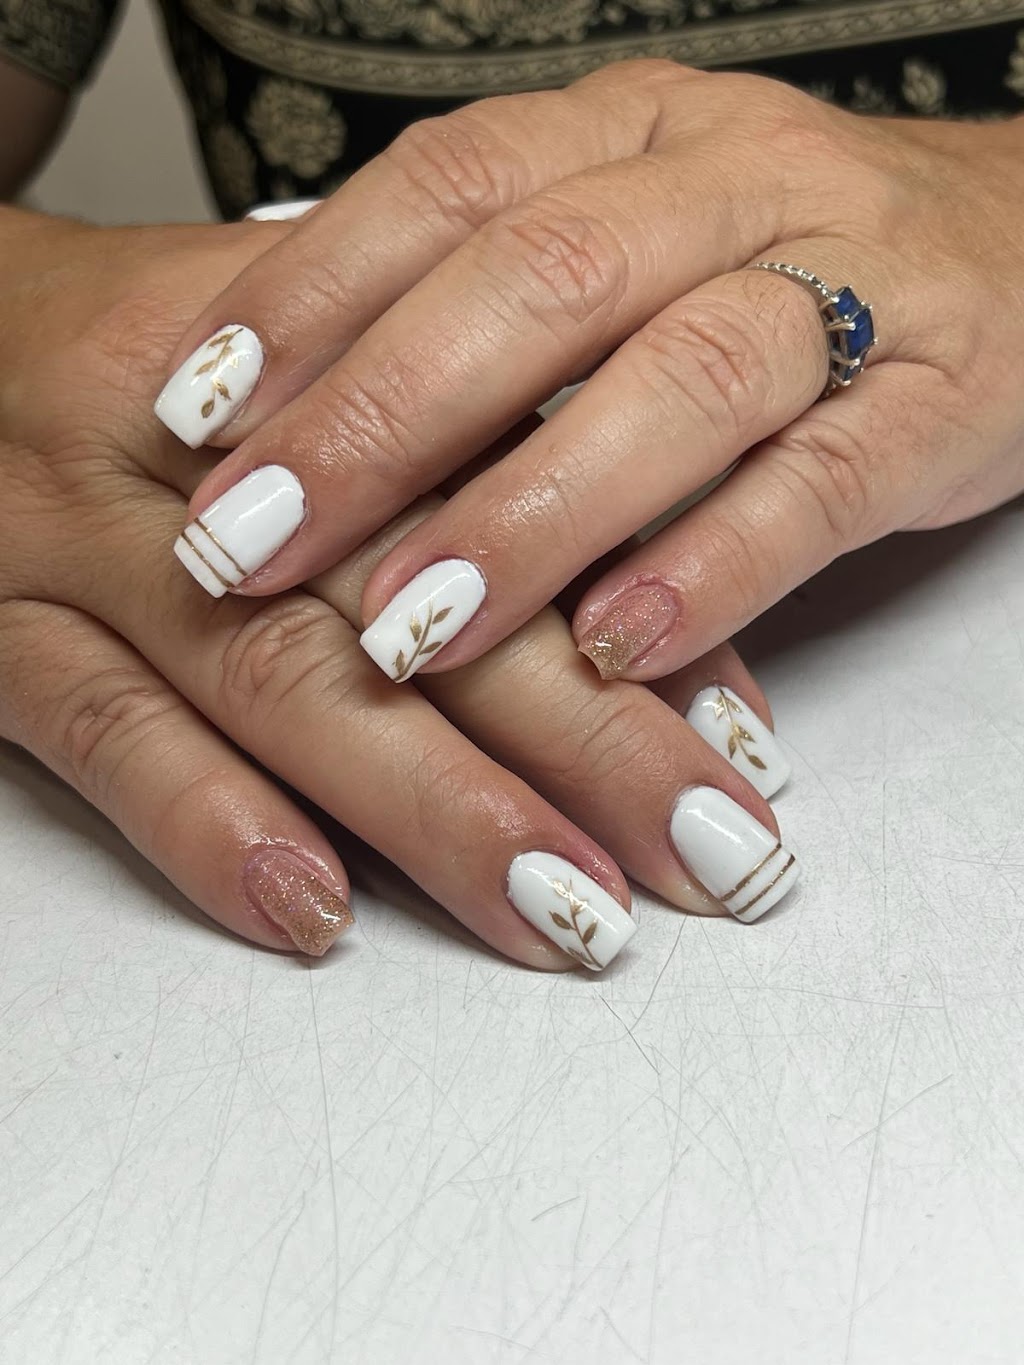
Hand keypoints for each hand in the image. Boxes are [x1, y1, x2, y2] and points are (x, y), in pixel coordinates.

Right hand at [0, 208, 797, 970]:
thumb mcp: (345, 377)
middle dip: (577, 744)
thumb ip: (499, 482)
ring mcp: (89, 547)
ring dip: (430, 810)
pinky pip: (99, 736)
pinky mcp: (0, 634)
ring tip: (563, 912)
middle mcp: (216, 458)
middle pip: (416, 604)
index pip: (506, 490)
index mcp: (323, 366)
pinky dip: (206, 826)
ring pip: (278, 682)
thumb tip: (680, 632)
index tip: (745, 748)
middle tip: (704, 854)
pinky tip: (311, 909)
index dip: (636, 623)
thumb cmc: (183, 369)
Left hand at [161, 62, 1023, 683]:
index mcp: (634, 132)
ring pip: (680, 379)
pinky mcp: (943, 401)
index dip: (314, 292)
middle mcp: (733, 184)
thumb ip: (497, 311)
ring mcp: (854, 284)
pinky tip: (614, 649)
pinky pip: (819, 481)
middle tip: (260, 542)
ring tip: (416, 624)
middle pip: (541, 281)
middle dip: (384, 421)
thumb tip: (305, 417)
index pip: (449, 186)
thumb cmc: (784, 264)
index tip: (201, 410)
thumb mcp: (634, 242)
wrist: (1022, 245)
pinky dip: (710, 566)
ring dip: (534, 510)